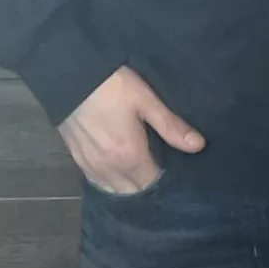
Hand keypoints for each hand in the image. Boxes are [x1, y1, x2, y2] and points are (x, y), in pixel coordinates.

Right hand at [59, 66, 204, 193]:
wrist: (70, 75)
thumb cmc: (112, 85)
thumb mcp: (146, 100)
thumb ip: (171, 126)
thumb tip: (198, 146)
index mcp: (130, 157)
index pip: (153, 184)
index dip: (166, 180)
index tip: (176, 170)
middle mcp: (109, 169)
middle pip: (133, 192)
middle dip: (148, 186)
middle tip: (161, 170)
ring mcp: (90, 166)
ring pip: (114, 190)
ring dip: (129, 187)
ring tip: (142, 173)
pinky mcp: (77, 159)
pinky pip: (97, 182)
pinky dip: (110, 182)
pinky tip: (119, 171)